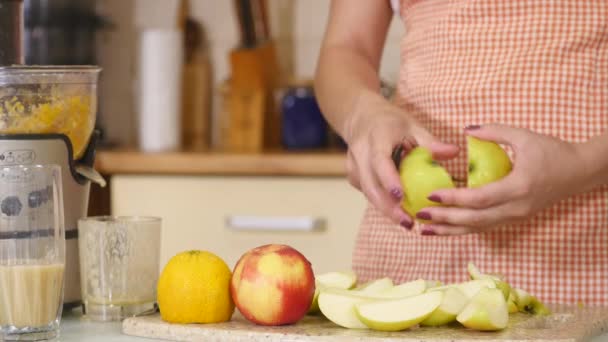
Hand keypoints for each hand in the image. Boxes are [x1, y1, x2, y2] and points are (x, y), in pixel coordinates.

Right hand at [343, 92, 458, 227]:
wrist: (361, 118)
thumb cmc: (391, 123)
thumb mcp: (412, 126)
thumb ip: (430, 142)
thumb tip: (454, 153)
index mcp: (376, 137)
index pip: (380, 161)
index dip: (389, 180)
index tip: (401, 196)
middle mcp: (360, 153)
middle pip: (370, 185)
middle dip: (388, 207)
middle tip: (408, 222)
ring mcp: (353, 166)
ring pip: (368, 193)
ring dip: (386, 209)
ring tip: (407, 223)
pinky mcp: (353, 176)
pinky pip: (368, 193)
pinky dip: (383, 203)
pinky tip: (399, 212)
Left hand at [416, 124, 588, 234]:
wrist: (579, 172)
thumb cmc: (552, 151)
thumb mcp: (524, 136)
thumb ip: (494, 131)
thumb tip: (465, 130)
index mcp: (519, 187)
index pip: (480, 198)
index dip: (454, 199)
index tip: (431, 196)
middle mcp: (516, 208)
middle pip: (475, 219)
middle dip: (445, 219)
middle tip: (419, 215)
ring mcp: (516, 217)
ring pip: (478, 228)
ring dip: (450, 230)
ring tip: (425, 230)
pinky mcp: (514, 218)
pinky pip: (484, 226)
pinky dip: (463, 228)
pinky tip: (445, 228)